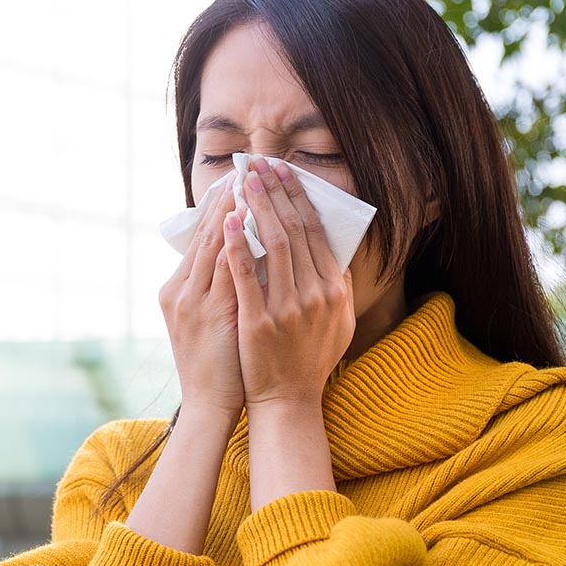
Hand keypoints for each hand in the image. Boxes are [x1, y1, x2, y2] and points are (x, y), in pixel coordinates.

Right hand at [158, 178, 245, 416]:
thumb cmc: (215, 364)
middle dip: (227, 199)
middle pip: (206, 234)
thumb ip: (215, 289)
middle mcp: (181, 291)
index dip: (218, 206)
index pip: (201, 238)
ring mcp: (194, 302)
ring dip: (233, 211)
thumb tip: (236, 256)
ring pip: (214, 245)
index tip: (236, 179)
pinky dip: (238, 244)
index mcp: (177, 290)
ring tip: (249, 183)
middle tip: (245, 168)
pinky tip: (250, 223)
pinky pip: (228, 271)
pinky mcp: (212, 315)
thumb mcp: (205, 320)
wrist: (208, 405)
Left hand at [221, 156, 355, 407]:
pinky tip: (227, 222)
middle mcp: (314, 294)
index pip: (314, 232)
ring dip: (256, 207)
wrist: (288, 401)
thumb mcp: (338, 321)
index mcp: (332, 289)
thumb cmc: (310, 360)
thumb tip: (333, 252)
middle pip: (293, 230)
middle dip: (275, 192)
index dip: (297, 197)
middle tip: (259, 164)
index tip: (283, 171)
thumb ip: (337, 286)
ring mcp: (286, 308)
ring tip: (243, 180)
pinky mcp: (258, 322)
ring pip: (271, 245)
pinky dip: (236, 246)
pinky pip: (245, 276)